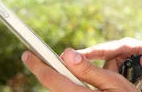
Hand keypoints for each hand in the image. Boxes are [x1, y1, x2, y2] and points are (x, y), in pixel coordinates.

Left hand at [22, 48, 137, 91]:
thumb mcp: (114, 81)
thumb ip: (89, 70)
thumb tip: (67, 54)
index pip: (54, 80)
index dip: (39, 66)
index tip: (27, 54)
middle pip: (52, 87)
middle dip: (42, 71)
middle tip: (32, 58)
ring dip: (54, 79)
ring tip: (49, 65)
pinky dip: (64, 85)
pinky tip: (66, 78)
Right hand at [78, 37, 141, 87]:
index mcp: (128, 46)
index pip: (106, 48)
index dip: (91, 52)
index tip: (75, 56)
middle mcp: (120, 53)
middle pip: (103, 65)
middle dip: (99, 74)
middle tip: (101, 81)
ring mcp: (119, 63)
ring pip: (106, 74)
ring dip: (109, 82)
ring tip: (126, 85)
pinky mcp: (120, 72)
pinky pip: (110, 79)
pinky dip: (110, 85)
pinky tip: (111, 90)